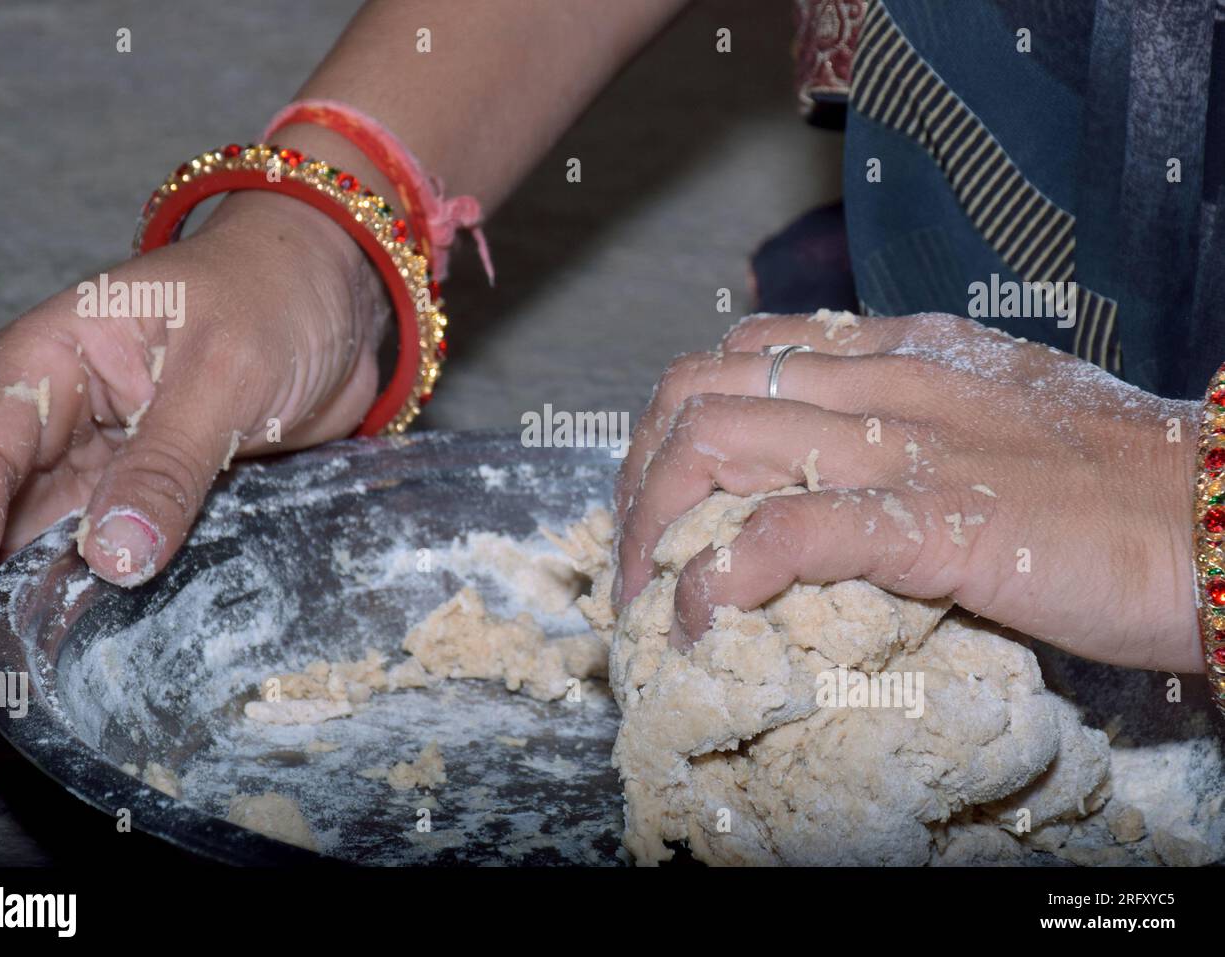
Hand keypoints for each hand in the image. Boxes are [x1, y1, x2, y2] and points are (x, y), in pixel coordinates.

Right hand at [0, 190, 387, 632]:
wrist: (335, 298)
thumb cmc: (272, 298)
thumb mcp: (223, 375)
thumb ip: (167, 463)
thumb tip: (112, 558)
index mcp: (51, 359)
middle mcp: (62, 414)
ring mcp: (107, 458)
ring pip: (49, 538)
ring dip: (36, 597)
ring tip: (20, 674)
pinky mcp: (155, 491)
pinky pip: (114, 546)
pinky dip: (101, 590)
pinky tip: (92, 644)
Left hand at [614, 311, 1199, 672]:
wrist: (1221, 514)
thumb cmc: (1118, 486)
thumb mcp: (994, 422)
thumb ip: (911, 426)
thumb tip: (833, 474)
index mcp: (901, 350)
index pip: (742, 355)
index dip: (676, 422)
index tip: (662, 494)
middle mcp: (887, 377)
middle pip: (699, 391)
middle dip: (640, 471)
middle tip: (634, 551)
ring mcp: (904, 442)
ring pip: (716, 443)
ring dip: (653, 523)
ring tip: (647, 593)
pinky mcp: (932, 519)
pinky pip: (784, 532)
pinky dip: (718, 577)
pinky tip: (699, 618)